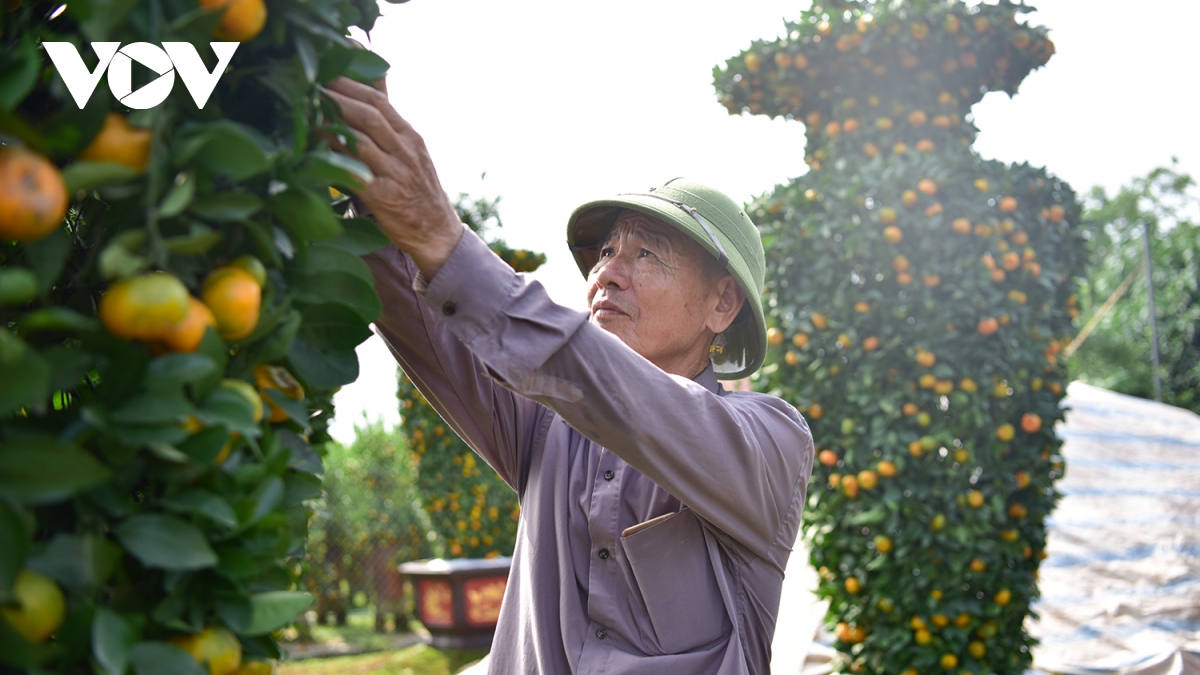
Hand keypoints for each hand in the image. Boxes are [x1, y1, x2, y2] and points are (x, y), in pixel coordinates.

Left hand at [321, 76, 463, 278]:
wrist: (438, 233)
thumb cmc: (418, 190)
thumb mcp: (410, 152)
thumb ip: (388, 125)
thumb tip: (368, 88)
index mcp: (410, 136)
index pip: (379, 100)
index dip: (349, 83)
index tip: (324, 72)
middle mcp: (405, 150)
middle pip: (370, 114)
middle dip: (337, 97)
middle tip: (309, 86)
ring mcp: (397, 174)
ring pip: (362, 140)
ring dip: (332, 124)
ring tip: (307, 113)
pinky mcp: (386, 198)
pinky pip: (358, 175)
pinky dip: (337, 162)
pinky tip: (316, 154)